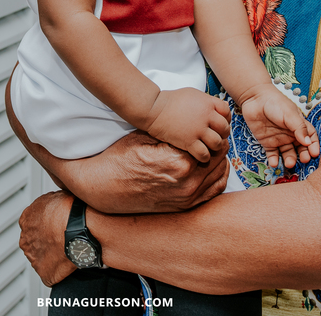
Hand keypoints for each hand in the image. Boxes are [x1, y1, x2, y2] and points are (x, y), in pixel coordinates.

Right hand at [6, 72, 229, 212]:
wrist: (101, 188)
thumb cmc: (118, 157)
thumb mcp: (143, 133)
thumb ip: (170, 128)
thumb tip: (195, 113)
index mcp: (177, 162)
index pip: (211, 139)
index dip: (211, 126)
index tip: (208, 118)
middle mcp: (185, 183)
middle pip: (219, 155)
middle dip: (216, 140)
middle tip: (210, 129)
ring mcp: (186, 198)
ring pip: (220, 172)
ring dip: (218, 158)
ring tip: (207, 144)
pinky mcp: (185, 207)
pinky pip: (214, 190)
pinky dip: (216, 176)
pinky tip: (209, 164)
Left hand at [19, 191, 77, 286]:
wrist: (78, 227)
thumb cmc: (70, 210)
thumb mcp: (57, 195)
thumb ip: (50, 202)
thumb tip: (55, 204)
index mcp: (26, 219)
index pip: (32, 223)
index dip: (46, 225)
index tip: (57, 226)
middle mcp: (25, 239)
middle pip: (34, 242)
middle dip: (47, 241)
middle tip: (64, 238)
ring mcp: (33, 257)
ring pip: (42, 257)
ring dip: (52, 255)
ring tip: (70, 249)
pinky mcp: (44, 272)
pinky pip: (50, 273)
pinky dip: (59, 270)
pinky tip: (71, 262)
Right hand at [143, 88, 231, 162]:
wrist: (154, 109)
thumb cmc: (171, 101)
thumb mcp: (193, 94)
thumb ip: (207, 101)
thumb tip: (220, 108)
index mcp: (207, 103)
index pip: (227, 112)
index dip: (226, 118)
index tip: (220, 123)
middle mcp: (206, 116)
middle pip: (225, 129)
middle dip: (222, 134)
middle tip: (216, 136)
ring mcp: (198, 130)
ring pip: (217, 143)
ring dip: (215, 147)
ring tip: (209, 146)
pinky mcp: (189, 142)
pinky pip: (204, 154)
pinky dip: (205, 156)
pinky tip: (201, 154)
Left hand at [239, 85, 319, 169]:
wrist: (254, 99)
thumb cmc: (275, 103)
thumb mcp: (290, 114)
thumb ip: (299, 128)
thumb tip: (308, 142)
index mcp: (298, 125)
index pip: (310, 137)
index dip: (313, 145)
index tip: (314, 153)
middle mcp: (290, 134)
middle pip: (300, 148)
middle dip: (303, 155)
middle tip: (304, 160)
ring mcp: (279, 139)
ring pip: (287, 153)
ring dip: (289, 159)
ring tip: (289, 163)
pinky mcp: (267, 142)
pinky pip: (272, 154)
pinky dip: (274, 160)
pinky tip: (274, 163)